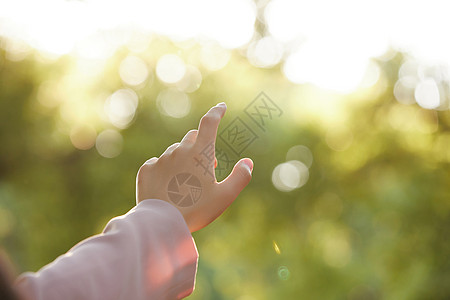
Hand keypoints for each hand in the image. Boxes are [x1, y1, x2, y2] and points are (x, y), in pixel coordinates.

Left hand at [136, 102, 252, 231]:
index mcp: (200, 153)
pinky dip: (165, 169)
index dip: (216, 112)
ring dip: (183, 159)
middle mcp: (179, 151)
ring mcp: (161, 159)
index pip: (209, 123)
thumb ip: (240, 177)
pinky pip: (157, 163)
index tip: (221, 107)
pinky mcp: (146, 170)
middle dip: (201, 145)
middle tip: (206, 167)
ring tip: (186, 182)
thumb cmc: (196, 210)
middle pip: (192, 137)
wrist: (161, 224)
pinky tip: (168, 185)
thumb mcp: (225, 196)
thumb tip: (248, 162)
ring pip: (175, 151)